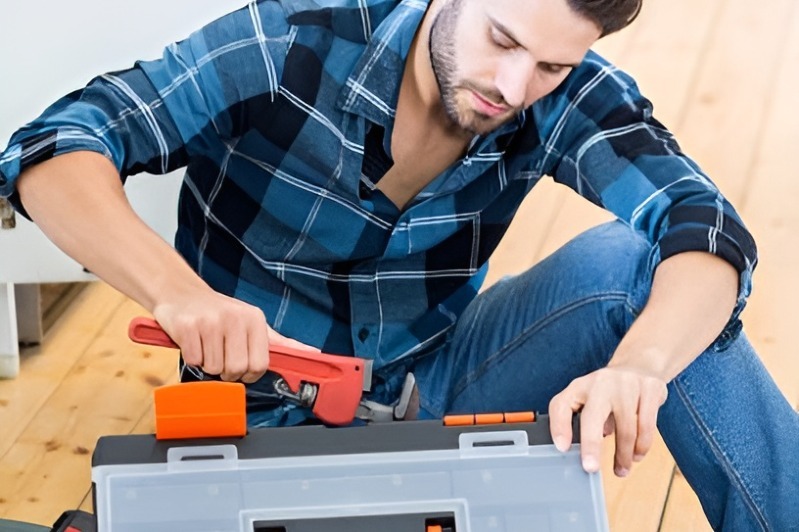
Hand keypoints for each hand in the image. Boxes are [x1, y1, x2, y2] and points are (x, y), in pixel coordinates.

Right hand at [152, 287, 318, 382]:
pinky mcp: (187, 326)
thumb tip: (312, 353)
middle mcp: (235, 318)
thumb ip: (281, 342)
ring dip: (207, 363)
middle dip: (226, 371)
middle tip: (220, 355)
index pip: (260, 365)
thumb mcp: (254, 323)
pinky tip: (193, 342)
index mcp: (255, 319)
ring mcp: (210, 321)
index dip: (248, 373)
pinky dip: (192, 357)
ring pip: (213, 368)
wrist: (183, 294)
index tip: (240, 365)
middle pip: (237, 369)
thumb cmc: (221, 313)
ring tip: (207, 345)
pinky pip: (193, 360)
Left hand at [548, 366, 667, 476]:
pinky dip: (642, 446)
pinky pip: (647, 426)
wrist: (639, 364)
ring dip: (623, 455)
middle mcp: (600, 382)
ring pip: (626, 428)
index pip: (561, 405)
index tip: (562, 448)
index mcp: (580, 386)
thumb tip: (586, 454)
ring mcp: (627, 384)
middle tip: (590, 468)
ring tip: (621, 470)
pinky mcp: (650, 389)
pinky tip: (637, 455)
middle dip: (591, 445)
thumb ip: (584, 421)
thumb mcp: (590, 399)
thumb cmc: (608, 391)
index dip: (559, 427)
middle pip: (592, 417)